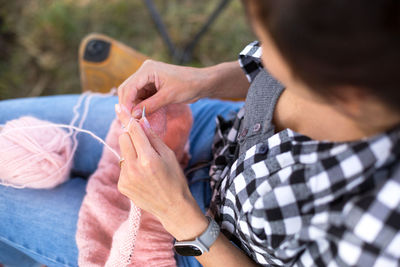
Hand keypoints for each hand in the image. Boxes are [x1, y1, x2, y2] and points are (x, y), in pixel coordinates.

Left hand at [115, 104, 207, 239]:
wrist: (173, 207)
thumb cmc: (175, 178)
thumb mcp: (169, 155)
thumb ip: (153, 137)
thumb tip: (141, 121)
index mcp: (149, 158)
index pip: (133, 131)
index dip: (126, 118)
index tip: (119, 107)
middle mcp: (134, 168)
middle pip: (123, 139)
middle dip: (131, 136)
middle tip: (142, 143)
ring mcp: (126, 178)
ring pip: (122, 153)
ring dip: (131, 153)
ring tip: (145, 165)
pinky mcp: (122, 185)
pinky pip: (122, 167)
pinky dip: (130, 166)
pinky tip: (142, 176)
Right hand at [118, 59, 207, 117]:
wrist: (202, 83)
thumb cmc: (188, 85)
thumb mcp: (168, 96)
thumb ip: (150, 105)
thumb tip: (133, 115)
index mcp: (147, 69)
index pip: (129, 86)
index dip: (126, 103)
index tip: (125, 117)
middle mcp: (145, 72)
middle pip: (128, 89)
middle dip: (127, 105)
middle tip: (128, 121)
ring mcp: (148, 79)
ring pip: (134, 94)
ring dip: (134, 106)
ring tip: (135, 120)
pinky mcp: (153, 86)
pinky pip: (142, 96)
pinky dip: (141, 106)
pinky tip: (142, 115)